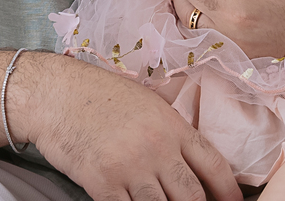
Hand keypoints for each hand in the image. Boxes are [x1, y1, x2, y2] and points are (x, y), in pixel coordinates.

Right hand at [21, 55, 240, 200]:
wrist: (55, 93)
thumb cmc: (98, 94)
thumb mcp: (146, 102)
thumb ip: (170, 130)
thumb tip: (191, 160)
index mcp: (172, 125)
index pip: (213, 164)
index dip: (229, 192)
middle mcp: (157, 147)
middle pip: (193, 196)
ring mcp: (130, 167)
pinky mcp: (102, 183)